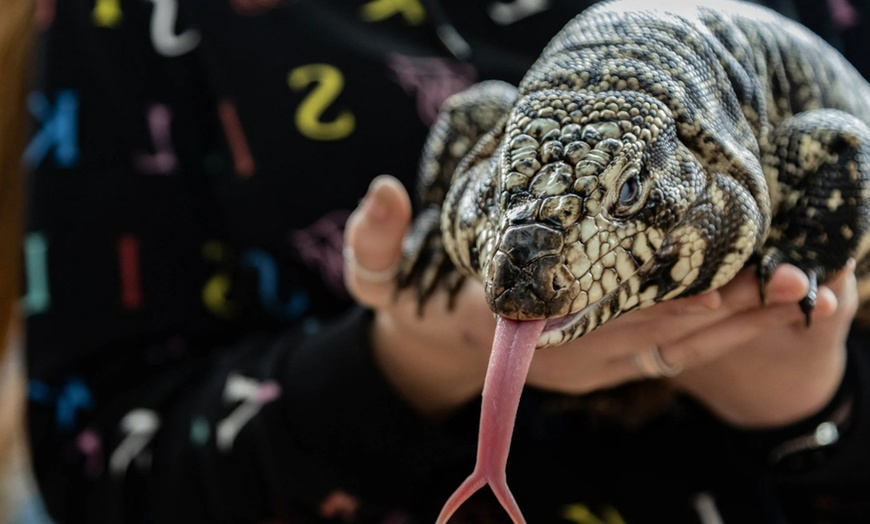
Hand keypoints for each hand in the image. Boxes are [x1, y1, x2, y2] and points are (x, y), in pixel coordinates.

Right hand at [344, 176, 854, 427]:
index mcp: (514, 329)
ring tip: (777, 290)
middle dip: (708, 312)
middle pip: (644, 338)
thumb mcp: (376, 278)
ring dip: (723, 327)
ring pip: (665, 351)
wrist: (428, 350)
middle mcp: (558, 353)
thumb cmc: (409, 305)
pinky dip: (706, 337)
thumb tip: (379, 192)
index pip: (590, 322)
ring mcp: (583, 363)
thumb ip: (371, 240)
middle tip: (768, 276)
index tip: (703, 278)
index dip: (648, 306)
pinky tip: (746, 306)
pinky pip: (662, 357)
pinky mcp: (598, 361)